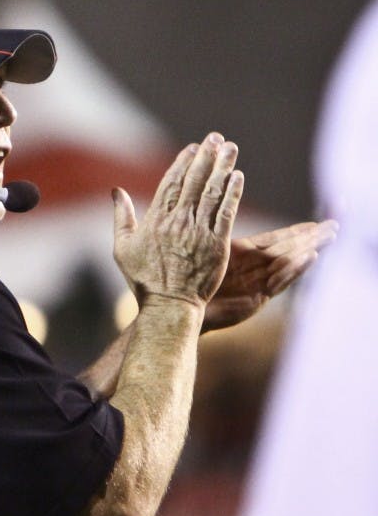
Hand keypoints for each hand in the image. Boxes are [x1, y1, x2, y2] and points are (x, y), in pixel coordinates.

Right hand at [112, 132, 243, 307]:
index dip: (183, 162)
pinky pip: (226, 213)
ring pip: (212, 192)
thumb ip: (121, 217)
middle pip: (193, 181)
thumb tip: (115, 191)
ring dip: (222, 167)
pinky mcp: (217, 244)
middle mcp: (177, 222)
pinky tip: (237, 177)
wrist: (168, 305)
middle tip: (216, 138)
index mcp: (155, 220)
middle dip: (206, 157)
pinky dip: (232, 193)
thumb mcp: (122, 248)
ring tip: (230, 148)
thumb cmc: (143, 279)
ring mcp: (198, 232)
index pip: (170, 183)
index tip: (193, 147)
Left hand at [202, 220, 337, 330]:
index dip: (295, 231)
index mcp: (243, 254)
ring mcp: (257, 283)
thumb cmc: (189, 279)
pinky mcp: (257, 297)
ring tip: (328, 237)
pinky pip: (280, 280)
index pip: (275, 239)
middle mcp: (254, 268)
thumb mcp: (206, 252)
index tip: (315, 223)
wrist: (181, 307)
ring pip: (289, 262)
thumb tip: (214, 209)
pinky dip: (296, 269)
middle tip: (334, 226)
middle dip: (311, 238)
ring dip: (309, 249)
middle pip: (288, 249)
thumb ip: (216, 236)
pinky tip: (311, 257)